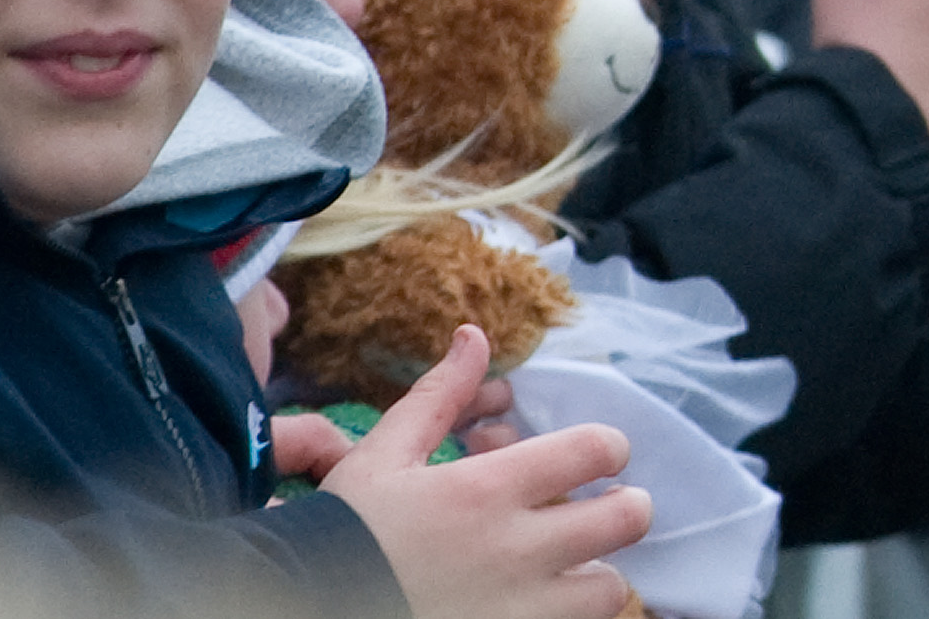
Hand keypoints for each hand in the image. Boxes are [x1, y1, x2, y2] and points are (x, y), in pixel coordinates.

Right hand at [321, 325, 650, 618]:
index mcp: (487, 490)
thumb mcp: (382, 457)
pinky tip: (537, 603)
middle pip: (627, 518)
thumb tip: (474, 336)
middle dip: (623, 506)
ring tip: (567, 567)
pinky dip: (567, 615)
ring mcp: (518, 612)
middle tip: (599, 509)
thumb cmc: (342, 535)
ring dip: (596, 573)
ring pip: (611, 590)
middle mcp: (516, 552)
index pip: (595, 449)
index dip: (607, 447)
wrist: (301, 608)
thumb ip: (438, 397)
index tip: (594, 457)